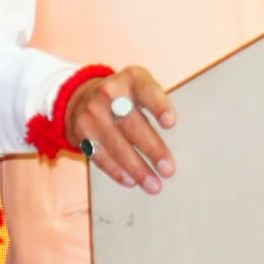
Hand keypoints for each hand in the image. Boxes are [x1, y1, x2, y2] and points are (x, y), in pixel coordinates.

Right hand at [65, 65, 175, 194]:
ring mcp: (92, 113)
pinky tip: (131, 181)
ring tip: (153, 184)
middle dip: (152, 148)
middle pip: (133, 124)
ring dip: (137, 168)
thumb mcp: (140, 87)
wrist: (82, 96)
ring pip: (116, 144)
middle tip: (168, 169)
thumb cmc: (126, 96)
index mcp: (131, 79)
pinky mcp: (81, 132)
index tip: (171, 123)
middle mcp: (109, 93)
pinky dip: (117, 170)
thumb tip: (183, 138)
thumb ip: (157, 104)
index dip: (159, 106)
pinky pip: (100, 155)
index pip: (147, 90)